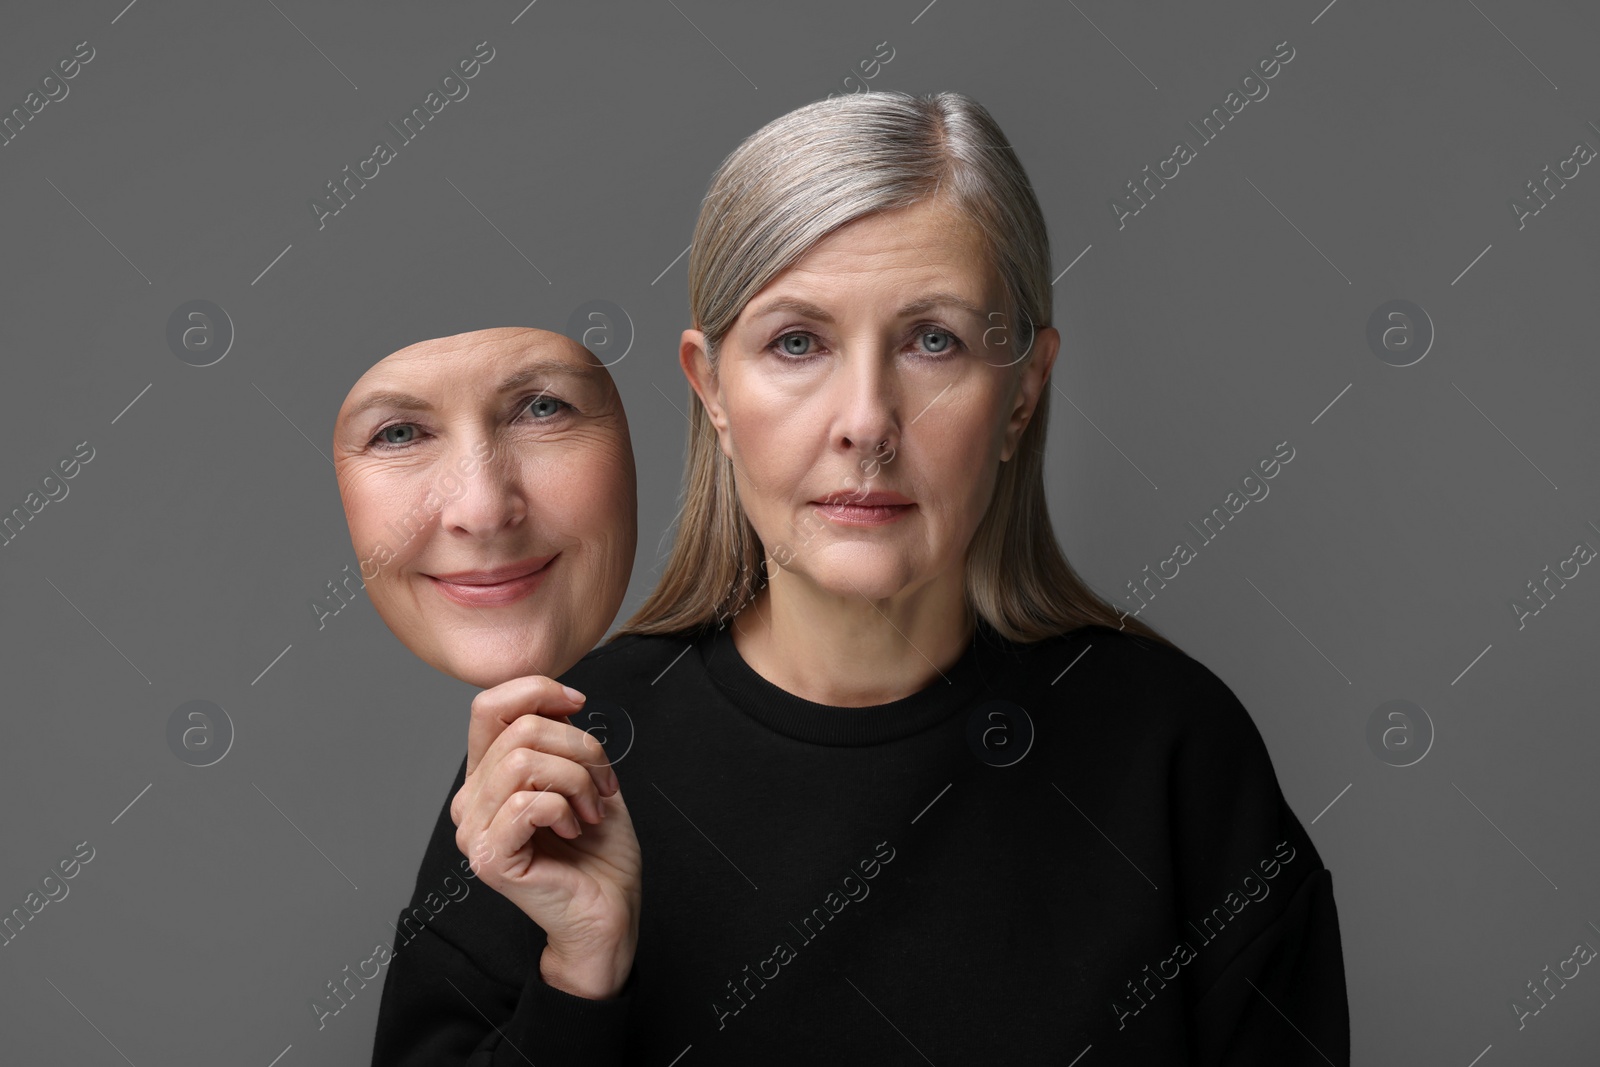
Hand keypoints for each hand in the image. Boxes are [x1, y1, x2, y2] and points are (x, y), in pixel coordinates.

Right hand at [450, 676, 640, 998]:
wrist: (609, 911)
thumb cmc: (599, 851)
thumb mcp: (584, 776)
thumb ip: (561, 738)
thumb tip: (558, 700)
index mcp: (487, 777)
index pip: (488, 706)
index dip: (536, 690)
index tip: (578, 703)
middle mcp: (470, 802)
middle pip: (520, 730)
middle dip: (578, 747)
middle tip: (600, 783)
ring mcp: (474, 832)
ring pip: (524, 762)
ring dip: (575, 779)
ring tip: (590, 809)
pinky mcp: (490, 858)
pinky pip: (528, 802)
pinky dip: (565, 807)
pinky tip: (574, 829)